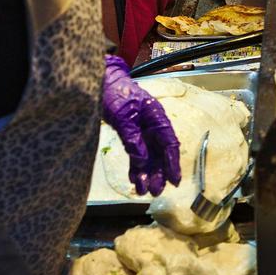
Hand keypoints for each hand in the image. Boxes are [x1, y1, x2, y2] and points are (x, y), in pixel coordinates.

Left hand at [102, 55, 180, 195]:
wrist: (101, 83)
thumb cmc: (115, 93)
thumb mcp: (124, 115)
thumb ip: (133, 138)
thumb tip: (142, 160)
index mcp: (157, 117)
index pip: (169, 143)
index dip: (172, 163)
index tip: (174, 180)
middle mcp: (152, 126)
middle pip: (160, 153)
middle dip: (159, 173)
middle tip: (156, 191)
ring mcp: (142, 131)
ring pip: (148, 157)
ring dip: (147, 173)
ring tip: (144, 191)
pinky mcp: (131, 135)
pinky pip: (136, 154)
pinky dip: (136, 167)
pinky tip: (135, 180)